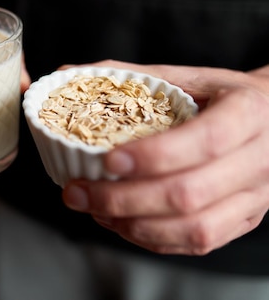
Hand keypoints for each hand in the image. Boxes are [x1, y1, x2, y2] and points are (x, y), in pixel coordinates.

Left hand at [60, 60, 268, 254]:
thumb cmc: (222, 95)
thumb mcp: (187, 75)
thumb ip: (129, 76)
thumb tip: (66, 73)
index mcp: (248, 113)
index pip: (205, 140)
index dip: (154, 156)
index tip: (107, 159)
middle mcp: (258, 160)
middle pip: (191, 193)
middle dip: (124, 199)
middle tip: (77, 192)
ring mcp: (254, 197)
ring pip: (195, 228)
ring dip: (134, 225)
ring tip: (93, 210)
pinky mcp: (243, 220)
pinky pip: (197, 242)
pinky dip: (151, 239)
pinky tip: (120, 223)